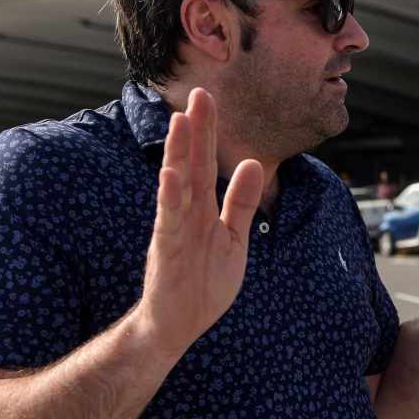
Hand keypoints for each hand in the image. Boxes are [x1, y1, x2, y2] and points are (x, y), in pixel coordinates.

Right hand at [135, 88, 263, 359]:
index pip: (205, 163)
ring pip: (177, 185)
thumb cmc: (203, 282)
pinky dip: (170, 198)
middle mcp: (186, 213)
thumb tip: (251, 164)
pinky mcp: (167, 251)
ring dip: (178, 154)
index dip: (208, 132)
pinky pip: (169, 221)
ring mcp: (174, 229)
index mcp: (203, 209)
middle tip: (198, 93)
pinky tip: (170, 176)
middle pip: (191, 164)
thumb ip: (240, 202)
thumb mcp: (233, 237)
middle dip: (195, 131)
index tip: (208, 99)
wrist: (178, 325)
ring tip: (180, 122)